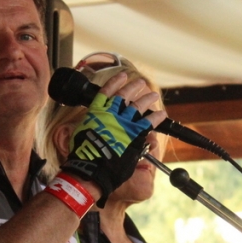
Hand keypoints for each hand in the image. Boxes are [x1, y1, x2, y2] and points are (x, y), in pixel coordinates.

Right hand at [61, 73, 165, 205]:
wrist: (92, 167)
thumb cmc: (82, 154)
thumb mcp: (79, 134)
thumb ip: (89, 125)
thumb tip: (91, 125)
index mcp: (95, 112)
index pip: (106, 92)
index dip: (115, 82)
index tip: (121, 75)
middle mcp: (110, 114)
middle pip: (124, 95)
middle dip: (133, 87)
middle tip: (140, 83)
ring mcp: (123, 123)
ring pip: (138, 106)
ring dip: (147, 99)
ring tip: (153, 94)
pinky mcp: (134, 134)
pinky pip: (148, 122)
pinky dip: (156, 118)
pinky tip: (162, 114)